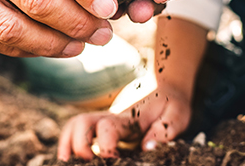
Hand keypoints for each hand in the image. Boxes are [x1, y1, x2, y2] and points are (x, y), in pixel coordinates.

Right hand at [57, 83, 191, 159]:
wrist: (166, 87)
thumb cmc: (172, 104)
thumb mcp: (177, 116)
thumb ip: (163, 131)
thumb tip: (146, 147)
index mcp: (129, 118)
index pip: (107, 127)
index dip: (105, 145)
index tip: (112, 159)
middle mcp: (111, 118)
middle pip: (82, 122)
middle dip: (79, 143)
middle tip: (88, 161)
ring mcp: (104, 121)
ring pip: (75, 124)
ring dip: (67, 142)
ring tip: (67, 161)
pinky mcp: (102, 127)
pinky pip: (77, 130)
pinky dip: (68, 142)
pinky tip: (69, 158)